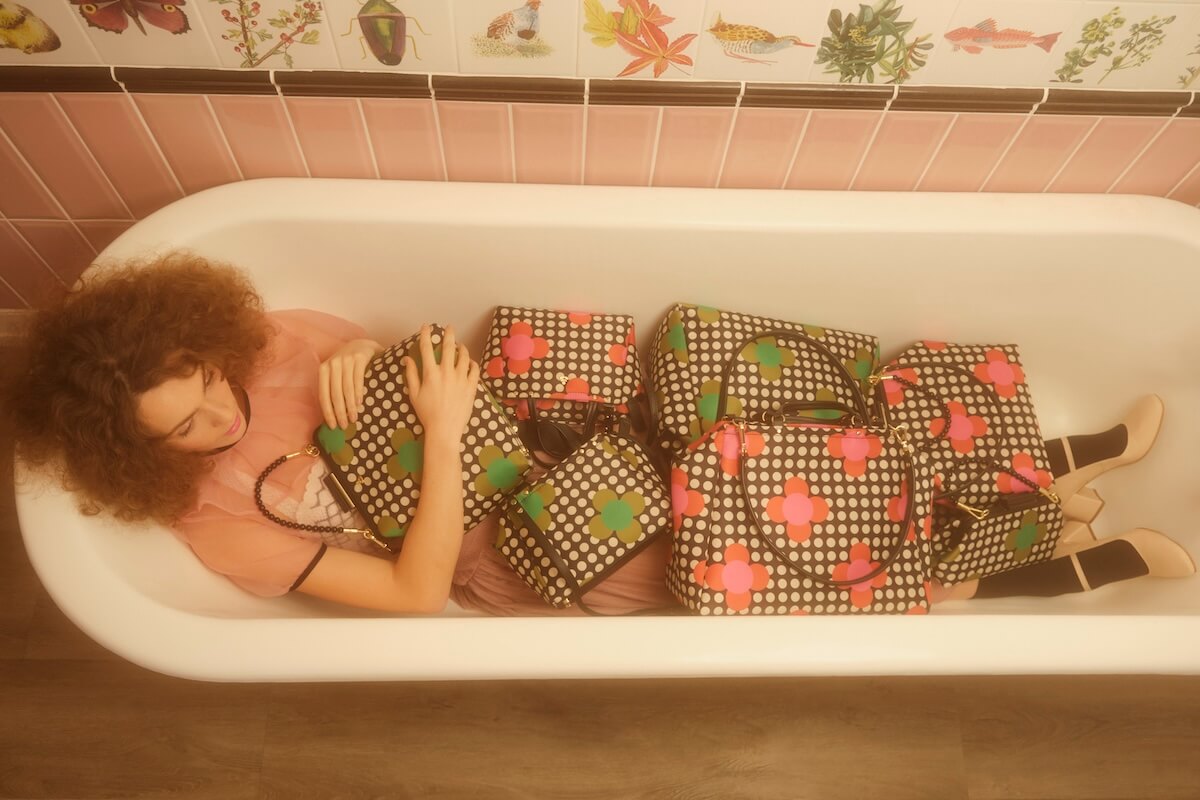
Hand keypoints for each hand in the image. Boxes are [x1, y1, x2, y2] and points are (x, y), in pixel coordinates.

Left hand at [319, 338, 383, 429]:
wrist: (363, 345)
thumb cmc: (348, 365)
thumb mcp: (336, 374)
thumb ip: (333, 389)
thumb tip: (334, 416)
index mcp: (323, 370)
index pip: (323, 395)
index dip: (328, 412)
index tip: (332, 426)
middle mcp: (333, 364)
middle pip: (335, 394)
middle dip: (339, 412)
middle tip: (344, 425)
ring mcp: (346, 360)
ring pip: (346, 389)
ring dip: (350, 406)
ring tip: (354, 418)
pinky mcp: (360, 358)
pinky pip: (358, 380)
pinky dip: (358, 393)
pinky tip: (360, 403)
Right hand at [404, 324, 479, 445]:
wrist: (445, 429)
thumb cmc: (427, 413)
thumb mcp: (414, 394)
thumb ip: (411, 374)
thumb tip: (407, 359)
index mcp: (431, 373)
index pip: (427, 348)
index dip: (426, 335)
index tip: (426, 327)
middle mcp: (447, 372)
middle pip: (448, 347)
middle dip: (448, 334)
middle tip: (449, 328)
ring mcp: (461, 378)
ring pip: (464, 356)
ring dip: (461, 348)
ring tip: (460, 345)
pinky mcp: (471, 386)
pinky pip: (474, 369)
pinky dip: (472, 363)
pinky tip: (470, 362)